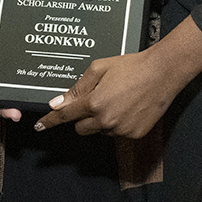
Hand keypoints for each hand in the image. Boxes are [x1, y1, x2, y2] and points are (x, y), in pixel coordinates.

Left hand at [34, 16, 201, 137]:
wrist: (162, 73)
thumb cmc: (131, 66)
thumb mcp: (99, 68)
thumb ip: (78, 87)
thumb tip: (59, 102)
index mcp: (94, 103)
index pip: (66, 115)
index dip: (51, 120)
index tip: (39, 126)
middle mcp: (106, 120)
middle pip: (81, 128)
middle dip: (82, 117)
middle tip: (95, 99)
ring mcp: (121, 130)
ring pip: (100, 130)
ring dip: (101, 119)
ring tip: (117, 97)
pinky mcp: (134, 134)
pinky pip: (117, 132)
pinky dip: (117, 122)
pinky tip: (127, 105)